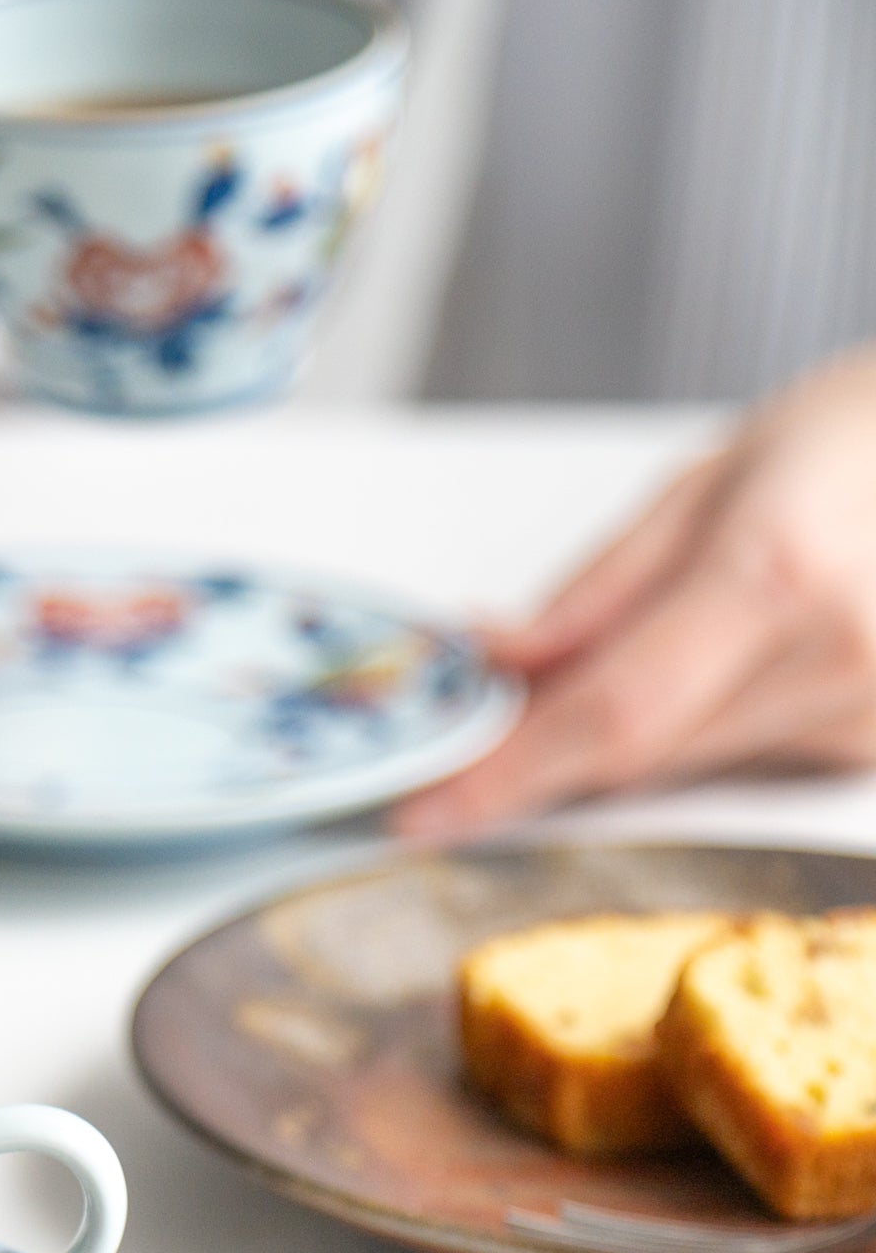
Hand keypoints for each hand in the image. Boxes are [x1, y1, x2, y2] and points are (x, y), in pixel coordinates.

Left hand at [395, 345, 875, 838]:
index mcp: (780, 575)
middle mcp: (834, 659)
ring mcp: (865, 714)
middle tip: (479, 726)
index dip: (502, 776)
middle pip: (634, 751)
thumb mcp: (714, 476)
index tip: (421, 814)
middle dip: (539, 751)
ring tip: (640, 648)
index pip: (605, 714)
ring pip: (679, 764)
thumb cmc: (858, 438)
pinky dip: (687, 727)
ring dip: (619, 733)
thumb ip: (597, 588)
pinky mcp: (871, 746)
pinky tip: (711, 665)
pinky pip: (735, 758)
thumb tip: (494, 660)